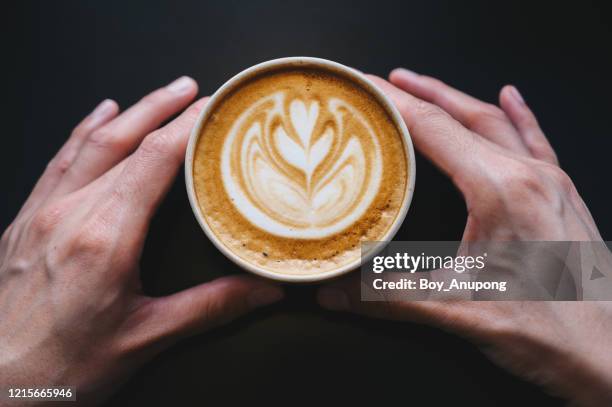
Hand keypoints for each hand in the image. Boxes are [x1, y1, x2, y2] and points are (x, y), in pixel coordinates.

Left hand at [0, 77, 282, 404]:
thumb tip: (263, 288)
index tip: (211, 108)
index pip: (154, 160)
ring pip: (90, 143)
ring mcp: (43, 212)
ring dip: (127, 112)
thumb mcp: (146, 338)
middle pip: (123, 140)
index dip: (186, 127)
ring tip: (157, 94)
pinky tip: (96, 116)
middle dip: (161, 107)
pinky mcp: (26, 221)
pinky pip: (59, 160)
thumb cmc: (65, 365)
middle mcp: (71, 213)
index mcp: (105, 236)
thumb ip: (211, 306)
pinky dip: (82, 131)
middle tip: (192, 87)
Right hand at [317, 69, 611, 405]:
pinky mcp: (563, 196)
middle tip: (386, 79)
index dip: (395, 104)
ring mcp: (552, 181)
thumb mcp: (459, 310)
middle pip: (464, 115)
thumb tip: (336, 291)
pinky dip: (517, 114)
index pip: (435, 130)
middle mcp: (529, 175)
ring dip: (458, 98)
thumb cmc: (550, 332)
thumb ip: (391, 297)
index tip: (366, 87)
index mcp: (501, 189)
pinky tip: (511, 97)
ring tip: (427, 84)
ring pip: (497, 122)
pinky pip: (536, 139)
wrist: (611, 356)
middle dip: (422, 91)